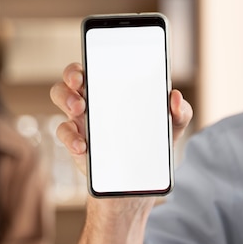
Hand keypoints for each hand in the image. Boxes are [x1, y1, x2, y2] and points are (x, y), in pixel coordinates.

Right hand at [50, 62, 193, 174]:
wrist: (145, 178)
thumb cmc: (155, 140)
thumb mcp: (174, 124)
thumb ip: (180, 111)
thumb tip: (175, 97)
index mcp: (112, 89)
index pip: (92, 68)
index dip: (84, 65)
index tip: (86, 67)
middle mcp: (92, 101)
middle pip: (69, 82)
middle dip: (70, 78)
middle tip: (80, 87)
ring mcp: (82, 123)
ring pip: (62, 103)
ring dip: (66, 101)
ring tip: (79, 111)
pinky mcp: (78, 144)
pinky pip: (66, 135)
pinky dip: (71, 138)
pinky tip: (83, 146)